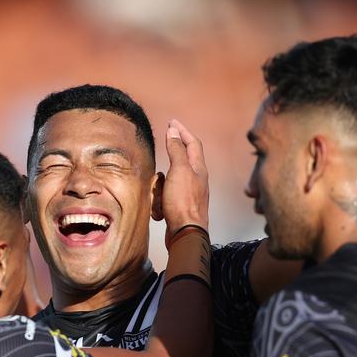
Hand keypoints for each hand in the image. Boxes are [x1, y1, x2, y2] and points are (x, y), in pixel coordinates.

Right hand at [156, 118, 208, 248]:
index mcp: (198, 168)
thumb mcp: (179, 170)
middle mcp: (196, 180)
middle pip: (177, 164)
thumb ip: (176, 149)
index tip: (172, 122)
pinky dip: (160, 204)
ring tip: (160, 199)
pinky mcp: (179, 208)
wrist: (186, 234)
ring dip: (159, 191)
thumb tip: (174, 130)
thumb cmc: (184, 201)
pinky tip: (161, 212)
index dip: (182, 131)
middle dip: (165, 170)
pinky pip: (165, 199)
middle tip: (159, 177)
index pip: (192, 143)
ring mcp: (188, 195)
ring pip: (167, 183)